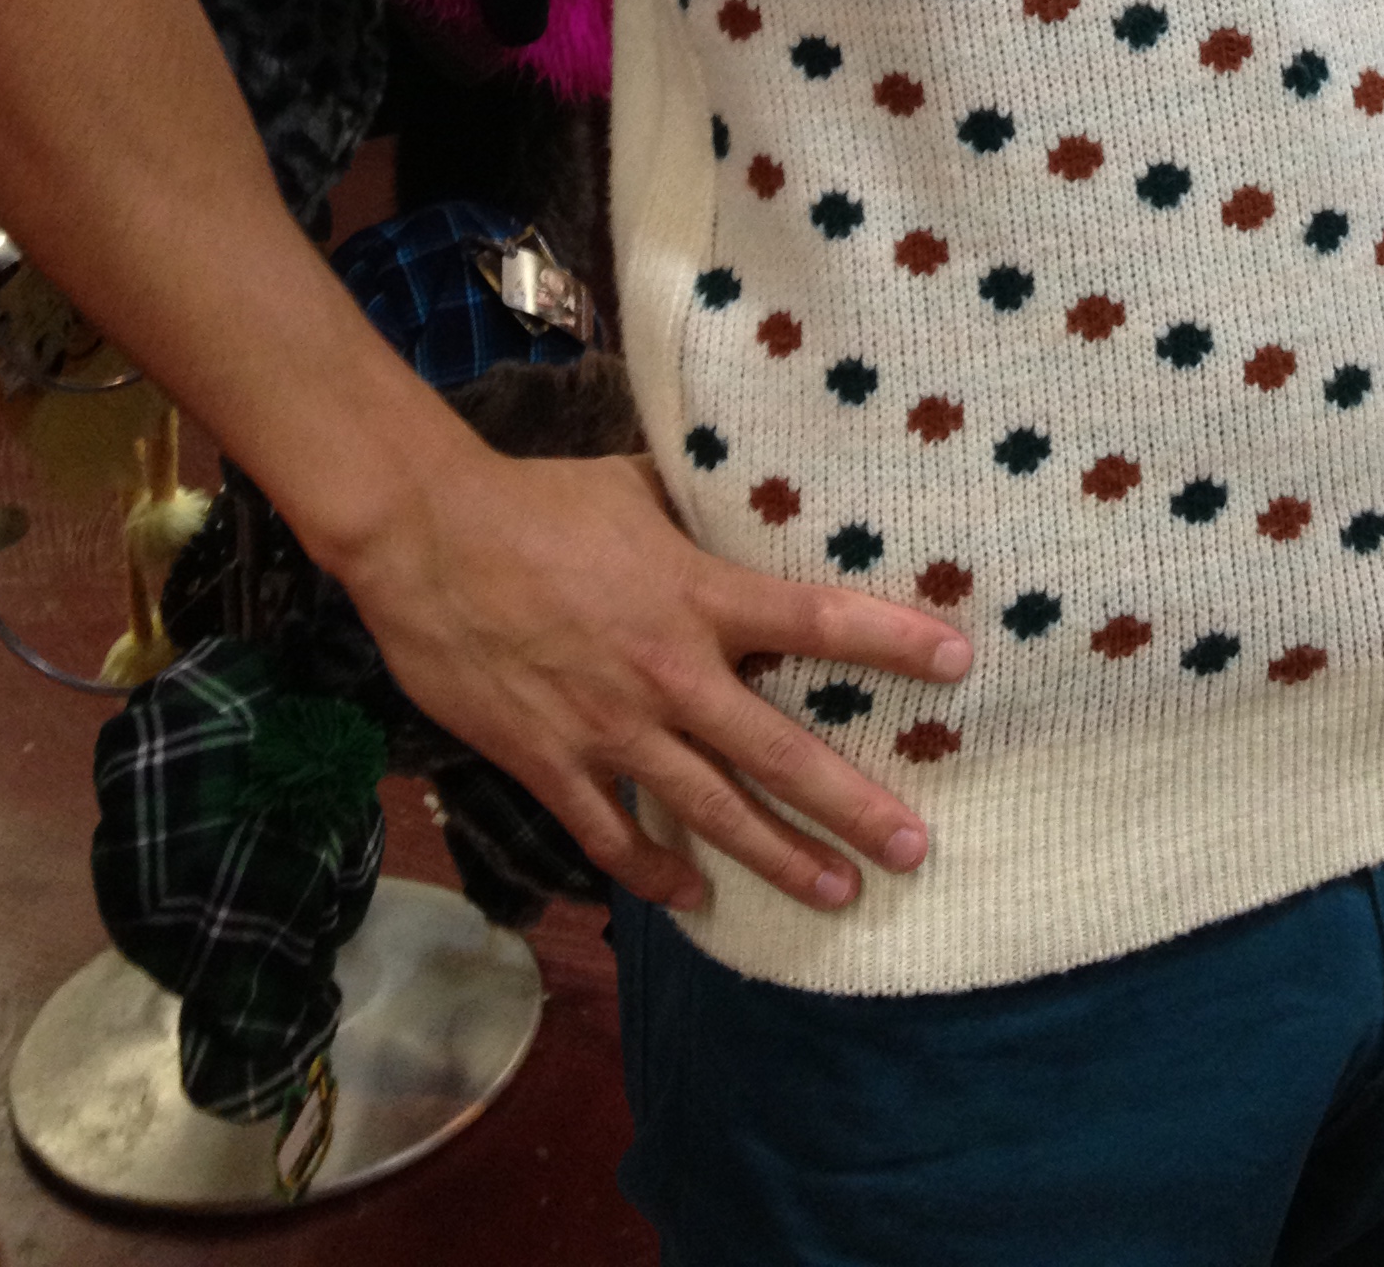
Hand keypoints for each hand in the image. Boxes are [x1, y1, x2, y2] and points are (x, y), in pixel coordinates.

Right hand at [326, 446, 970, 912]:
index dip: (892, 641)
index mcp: (696, 594)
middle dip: (854, 806)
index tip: (957, 663)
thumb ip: (694, 508)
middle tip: (914, 848)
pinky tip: (695, 897)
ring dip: (779, 859)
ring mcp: (610, 729)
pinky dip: (656, 874)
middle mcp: (668, 673)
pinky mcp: (551, 763)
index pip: (816, 618)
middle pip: (780, 753)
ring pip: (712, 812)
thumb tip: (740, 492)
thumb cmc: (534, 501)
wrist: (427, 538)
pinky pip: (614, 836)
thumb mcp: (633, 488)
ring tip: (836, 892)